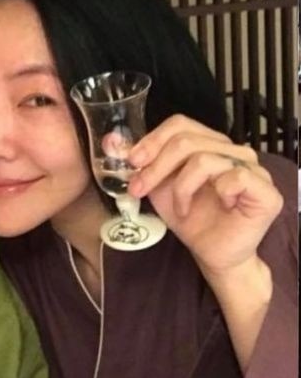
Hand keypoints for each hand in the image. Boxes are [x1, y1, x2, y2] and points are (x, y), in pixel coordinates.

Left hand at [127, 115, 282, 276]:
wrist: (211, 253)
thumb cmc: (188, 217)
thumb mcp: (155, 186)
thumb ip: (138, 163)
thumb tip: (111, 141)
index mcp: (209, 143)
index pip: (180, 124)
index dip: (153, 140)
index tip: (133, 162)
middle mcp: (232, 150)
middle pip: (186, 141)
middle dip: (156, 167)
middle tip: (140, 188)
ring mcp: (252, 168)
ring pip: (204, 159)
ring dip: (181, 187)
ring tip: (180, 207)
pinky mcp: (266, 190)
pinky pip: (234, 178)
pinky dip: (216, 193)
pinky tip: (216, 206)